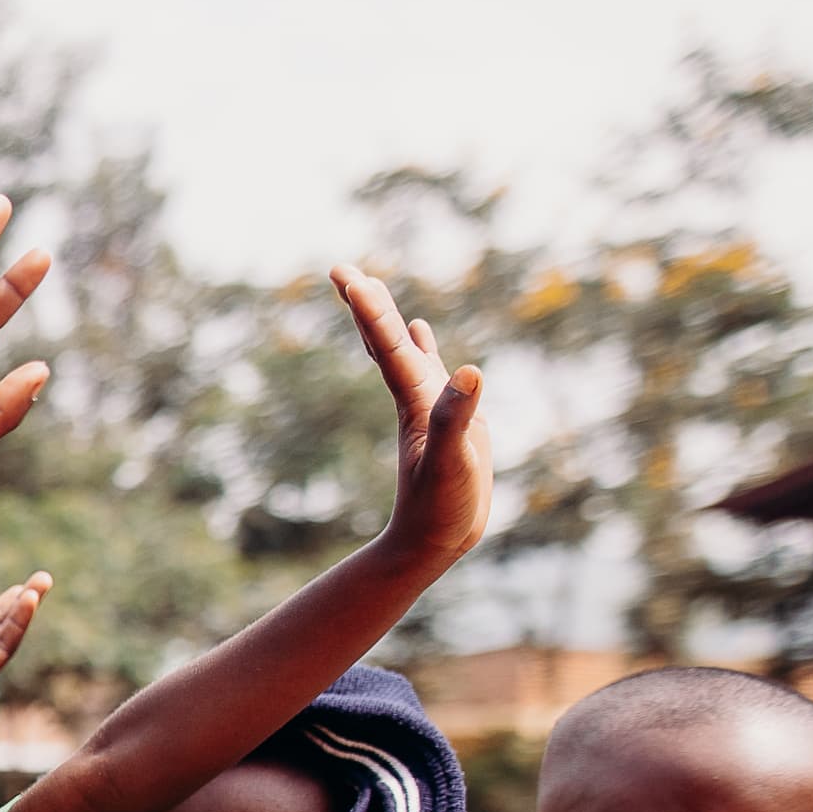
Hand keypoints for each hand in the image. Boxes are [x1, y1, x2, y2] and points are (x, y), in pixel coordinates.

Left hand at [335, 266, 490, 573]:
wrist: (432, 542)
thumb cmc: (441, 508)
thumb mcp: (454, 463)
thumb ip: (458, 418)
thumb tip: (471, 372)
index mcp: (414, 402)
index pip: (387, 346)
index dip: (370, 310)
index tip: (347, 277)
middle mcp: (415, 397)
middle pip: (384, 340)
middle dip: (366, 304)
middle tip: (341, 269)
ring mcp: (429, 405)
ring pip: (402, 350)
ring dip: (386, 318)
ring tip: (370, 286)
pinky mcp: (445, 416)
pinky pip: (429, 369)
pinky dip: (421, 345)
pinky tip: (418, 329)